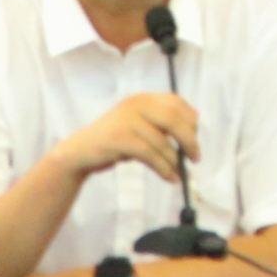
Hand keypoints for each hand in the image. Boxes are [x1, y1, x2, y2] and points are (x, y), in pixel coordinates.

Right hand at [50, 92, 198, 184]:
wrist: (80, 152)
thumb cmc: (113, 141)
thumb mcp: (137, 125)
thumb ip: (158, 124)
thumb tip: (190, 133)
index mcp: (142, 99)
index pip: (175, 101)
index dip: (190, 118)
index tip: (196, 135)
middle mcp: (136, 104)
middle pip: (173, 118)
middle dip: (189, 139)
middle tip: (195, 157)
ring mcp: (127, 120)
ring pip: (162, 141)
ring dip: (175, 161)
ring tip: (180, 174)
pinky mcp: (120, 139)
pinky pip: (150, 155)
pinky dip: (164, 168)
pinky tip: (169, 177)